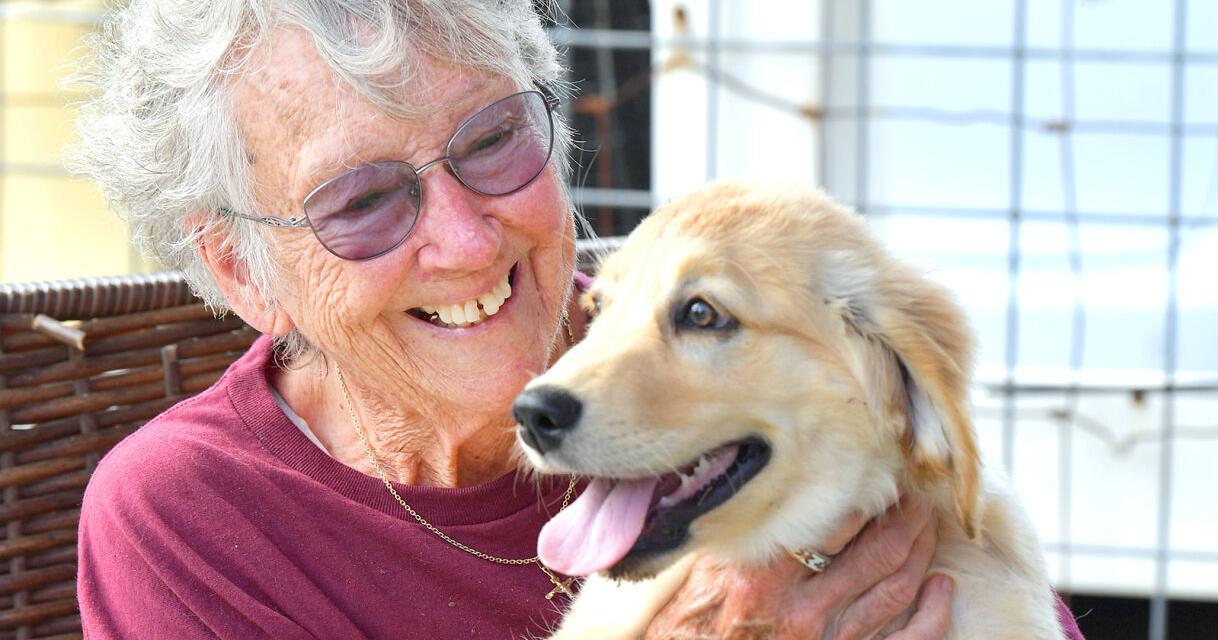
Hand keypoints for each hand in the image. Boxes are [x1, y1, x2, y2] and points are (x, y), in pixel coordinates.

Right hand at [643, 498, 952, 638]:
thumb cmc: (697, 617)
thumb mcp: (709, 565)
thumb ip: (744, 528)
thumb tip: (774, 477)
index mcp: (765, 576)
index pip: (835, 522)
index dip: (867, 493)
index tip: (880, 470)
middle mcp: (801, 609)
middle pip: (879, 552)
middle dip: (907, 518)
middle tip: (918, 493)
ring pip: (896, 589)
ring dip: (922, 553)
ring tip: (928, 526)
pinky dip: (932, 615)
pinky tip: (942, 589)